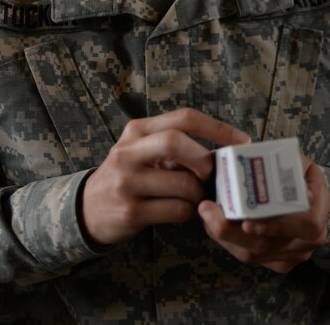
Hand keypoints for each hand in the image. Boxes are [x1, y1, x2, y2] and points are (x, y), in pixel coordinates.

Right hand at [81, 108, 249, 246]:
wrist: (88, 207)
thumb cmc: (129, 175)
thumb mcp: (142, 150)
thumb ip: (174, 145)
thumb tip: (222, 151)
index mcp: (137, 130)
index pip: (183, 117)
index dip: (217, 128)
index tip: (242, 140)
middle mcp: (129, 151)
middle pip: (177, 142)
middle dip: (204, 159)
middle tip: (213, 174)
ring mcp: (127, 182)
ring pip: (183, 183)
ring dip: (199, 193)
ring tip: (194, 196)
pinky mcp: (131, 211)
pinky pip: (177, 210)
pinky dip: (188, 212)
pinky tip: (180, 210)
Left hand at [198, 155, 329, 272]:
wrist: (311, 196)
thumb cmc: (300, 173)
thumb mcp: (299, 160)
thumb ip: (285, 161)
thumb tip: (258, 158)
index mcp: (320, 210)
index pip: (302, 224)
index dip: (275, 225)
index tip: (246, 221)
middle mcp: (310, 238)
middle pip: (270, 245)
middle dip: (234, 232)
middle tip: (208, 212)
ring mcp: (295, 253)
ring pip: (257, 254)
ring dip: (226, 236)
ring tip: (205, 215)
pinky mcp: (279, 261)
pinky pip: (252, 257)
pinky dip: (229, 242)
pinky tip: (214, 225)